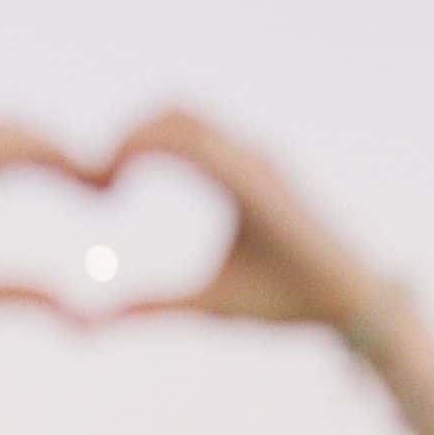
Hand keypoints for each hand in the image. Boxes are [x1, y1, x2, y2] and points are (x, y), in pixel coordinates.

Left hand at [97, 107, 387, 330]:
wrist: (342, 309)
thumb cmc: (281, 301)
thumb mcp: (202, 303)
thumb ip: (152, 306)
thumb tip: (103, 319)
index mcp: (230, 175)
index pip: (172, 132)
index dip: (128, 143)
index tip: (97, 183)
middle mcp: (244, 159)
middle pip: (173, 115)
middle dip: (126, 133)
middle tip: (91, 177)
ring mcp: (256, 164)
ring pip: (185, 121)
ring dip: (136, 136)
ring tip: (103, 175)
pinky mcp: (261, 181)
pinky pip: (206, 149)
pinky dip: (163, 149)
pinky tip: (127, 171)